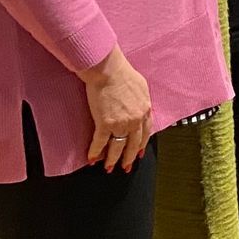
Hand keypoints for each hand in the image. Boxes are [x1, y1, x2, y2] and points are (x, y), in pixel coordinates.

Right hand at [79, 46, 151, 171]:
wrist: (109, 71)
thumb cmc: (123, 74)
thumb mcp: (142, 87)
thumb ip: (142, 101)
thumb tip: (142, 107)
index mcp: (145, 110)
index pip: (146, 133)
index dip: (141, 145)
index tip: (139, 153)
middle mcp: (135, 120)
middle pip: (133, 144)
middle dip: (129, 157)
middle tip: (126, 166)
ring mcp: (121, 124)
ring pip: (118, 147)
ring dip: (112, 159)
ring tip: (109, 167)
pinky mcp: (105, 124)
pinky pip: (100, 143)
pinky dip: (95, 152)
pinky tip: (92, 159)